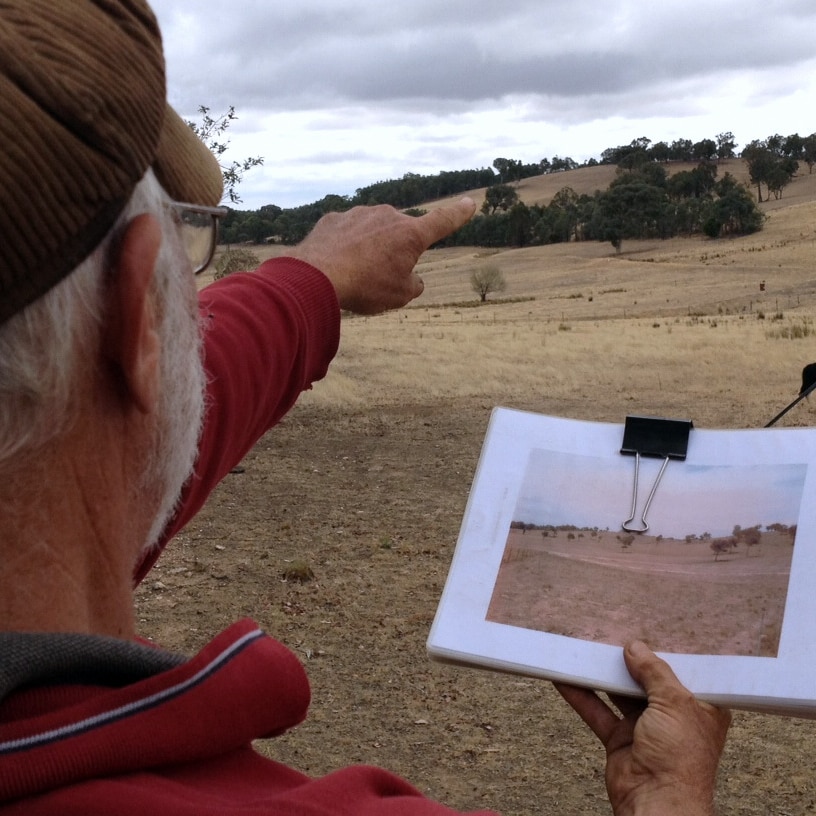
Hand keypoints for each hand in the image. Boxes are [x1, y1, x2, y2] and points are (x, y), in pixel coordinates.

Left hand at [288, 199, 475, 313]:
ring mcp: (359, 214)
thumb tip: (414, 279)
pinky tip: (335, 264)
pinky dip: (345, 247)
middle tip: (379, 278)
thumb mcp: (400, 296)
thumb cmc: (366, 287)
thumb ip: (414, 284)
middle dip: (394, 252)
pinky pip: (347, 233)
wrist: (317, 276)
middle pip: (400, 234)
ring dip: (369, 249)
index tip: (469, 202)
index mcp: (411, 234)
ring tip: (354, 274)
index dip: (458, 213)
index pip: (443, 221)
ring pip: (372, 232)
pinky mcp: (334, 218)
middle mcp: (388, 216)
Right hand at [556, 641, 730, 815]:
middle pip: (647, 680)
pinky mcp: (620, 739)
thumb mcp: (675, 704)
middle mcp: (673, 716)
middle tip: (610, 633)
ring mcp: (645, 728)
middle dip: (629, 660)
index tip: (648, 629)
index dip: (667, 651)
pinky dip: (580, 695)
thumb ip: (654, 672)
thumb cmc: (680, 758)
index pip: (684, 671)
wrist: (657, 804)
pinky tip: (564, 678)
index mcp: (700, 707)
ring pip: (619, 693)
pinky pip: (598, 711)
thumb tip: (635, 647)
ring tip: (584, 648)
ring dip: (601, 674)